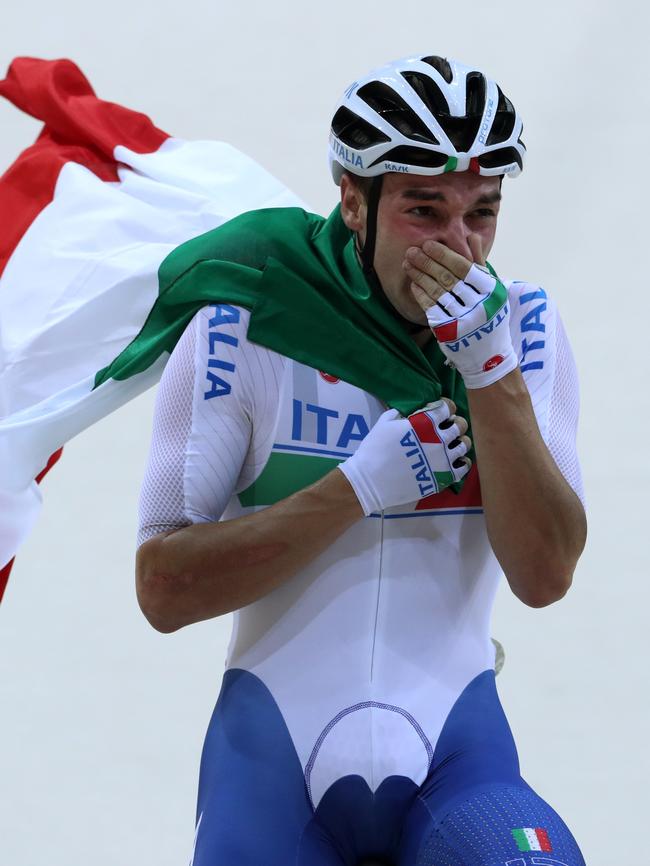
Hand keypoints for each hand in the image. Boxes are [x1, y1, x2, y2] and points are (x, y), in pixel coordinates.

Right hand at [338, 399, 470, 515]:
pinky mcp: (444, 477)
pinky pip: (463, 467)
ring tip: (453, 444)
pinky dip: (462, 462)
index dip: (446, 406)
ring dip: (460, 441)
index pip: (447, 407)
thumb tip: (410, 412)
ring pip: (465, 445)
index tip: (442, 410)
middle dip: (455, 423)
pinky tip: (455, 461)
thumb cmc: (374, 450)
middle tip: (449, 427)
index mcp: (425, 423)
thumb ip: (400, 414)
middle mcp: (439, 439)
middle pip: (460, 425)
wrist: (371, 481)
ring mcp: (443, 459)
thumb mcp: (384, 423)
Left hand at [404, 241, 517, 388]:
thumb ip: (480, 262)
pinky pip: (431, 308)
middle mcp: (478, 305)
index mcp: (491, 290)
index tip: (428, 244)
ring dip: (419, 275)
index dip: (444, 254)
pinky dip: (421, 294)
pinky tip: (413, 283)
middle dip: (427, 262)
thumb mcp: (493, 288)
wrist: (489, 354)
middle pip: (447, 278)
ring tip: (407, 263)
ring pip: (436, 292)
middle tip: (412, 251)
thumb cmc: (490, 315)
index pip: (463, 267)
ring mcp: (463, 320)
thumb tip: (471, 235)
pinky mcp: (449, 332)